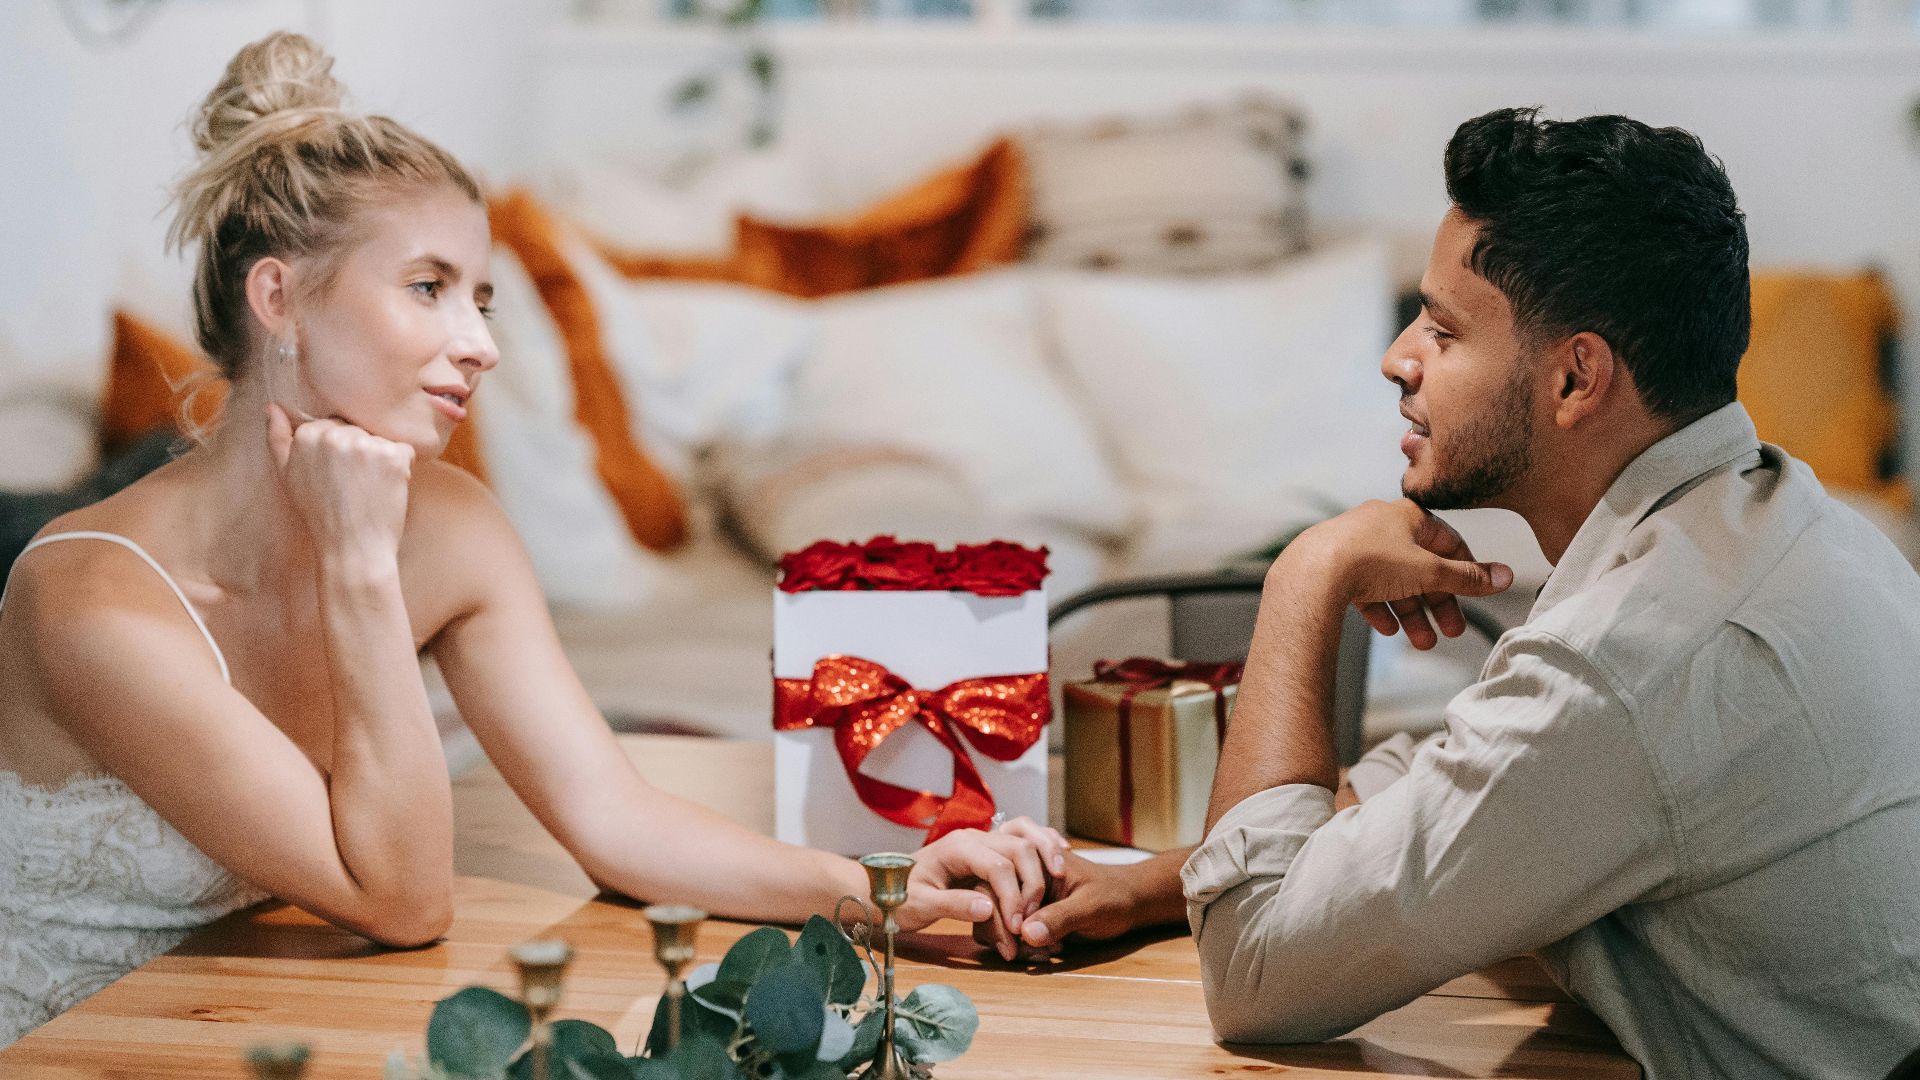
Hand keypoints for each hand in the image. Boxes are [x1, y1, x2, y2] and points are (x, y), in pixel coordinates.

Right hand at [266, 402, 413, 568]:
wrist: (352, 547)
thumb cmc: (320, 514)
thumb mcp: (288, 476)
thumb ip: (278, 439)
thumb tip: (271, 407)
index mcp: (308, 435)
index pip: (332, 425)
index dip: (338, 452)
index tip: (336, 476)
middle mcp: (335, 434)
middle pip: (357, 430)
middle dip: (359, 453)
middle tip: (352, 486)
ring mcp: (365, 444)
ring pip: (379, 440)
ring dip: (380, 460)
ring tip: (367, 489)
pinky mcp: (393, 456)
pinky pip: (403, 450)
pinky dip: (401, 468)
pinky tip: (385, 489)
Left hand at [897, 818, 1068, 957]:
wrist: (885, 885)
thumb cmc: (898, 897)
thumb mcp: (919, 906)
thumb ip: (952, 905)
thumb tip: (988, 908)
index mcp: (956, 847)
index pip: (998, 866)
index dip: (1013, 896)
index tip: (1018, 927)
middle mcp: (973, 838)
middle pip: (1018, 849)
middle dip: (1032, 883)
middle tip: (1035, 917)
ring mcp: (982, 842)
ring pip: (1024, 842)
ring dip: (1044, 859)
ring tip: (1058, 881)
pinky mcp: (988, 851)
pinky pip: (1021, 844)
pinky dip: (1042, 849)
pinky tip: (1058, 863)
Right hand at [972, 851, 1155, 961]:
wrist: (1128, 902)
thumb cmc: (1114, 896)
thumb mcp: (1091, 906)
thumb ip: (1061, 917)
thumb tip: (1026, 933)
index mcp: (1034, 859)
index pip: (998, 879)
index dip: (1004, 910)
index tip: (1022, 936)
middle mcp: (1021, 876)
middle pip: (987, 900)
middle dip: (1005, 931)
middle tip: (1030, 952)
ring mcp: (1021, 897)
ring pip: (992, 919)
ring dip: (1011, 942)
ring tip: (1043, 954)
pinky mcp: (1025, 916)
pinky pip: (1006, 933)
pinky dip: (1019, 948)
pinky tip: (1043, 955)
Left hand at [1286, 499, 1512, 650]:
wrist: (1311, 573)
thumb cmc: (1370, 560)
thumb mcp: (1429, 571)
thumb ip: (1468, 578)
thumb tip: (1506, 576)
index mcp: (1406, 516)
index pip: (1447, 542)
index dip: (1466, 570)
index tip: (1477, 594)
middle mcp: (1380, 525)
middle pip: (1420, 567)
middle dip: (1438, 603)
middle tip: (1451, 631)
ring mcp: (1354, 545)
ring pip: (1393, 582)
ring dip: (1411, 614)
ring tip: (1422, 642)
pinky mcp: (1333, 567)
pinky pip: (1364, 589)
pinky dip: (1380, 609)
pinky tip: (1389, 629)